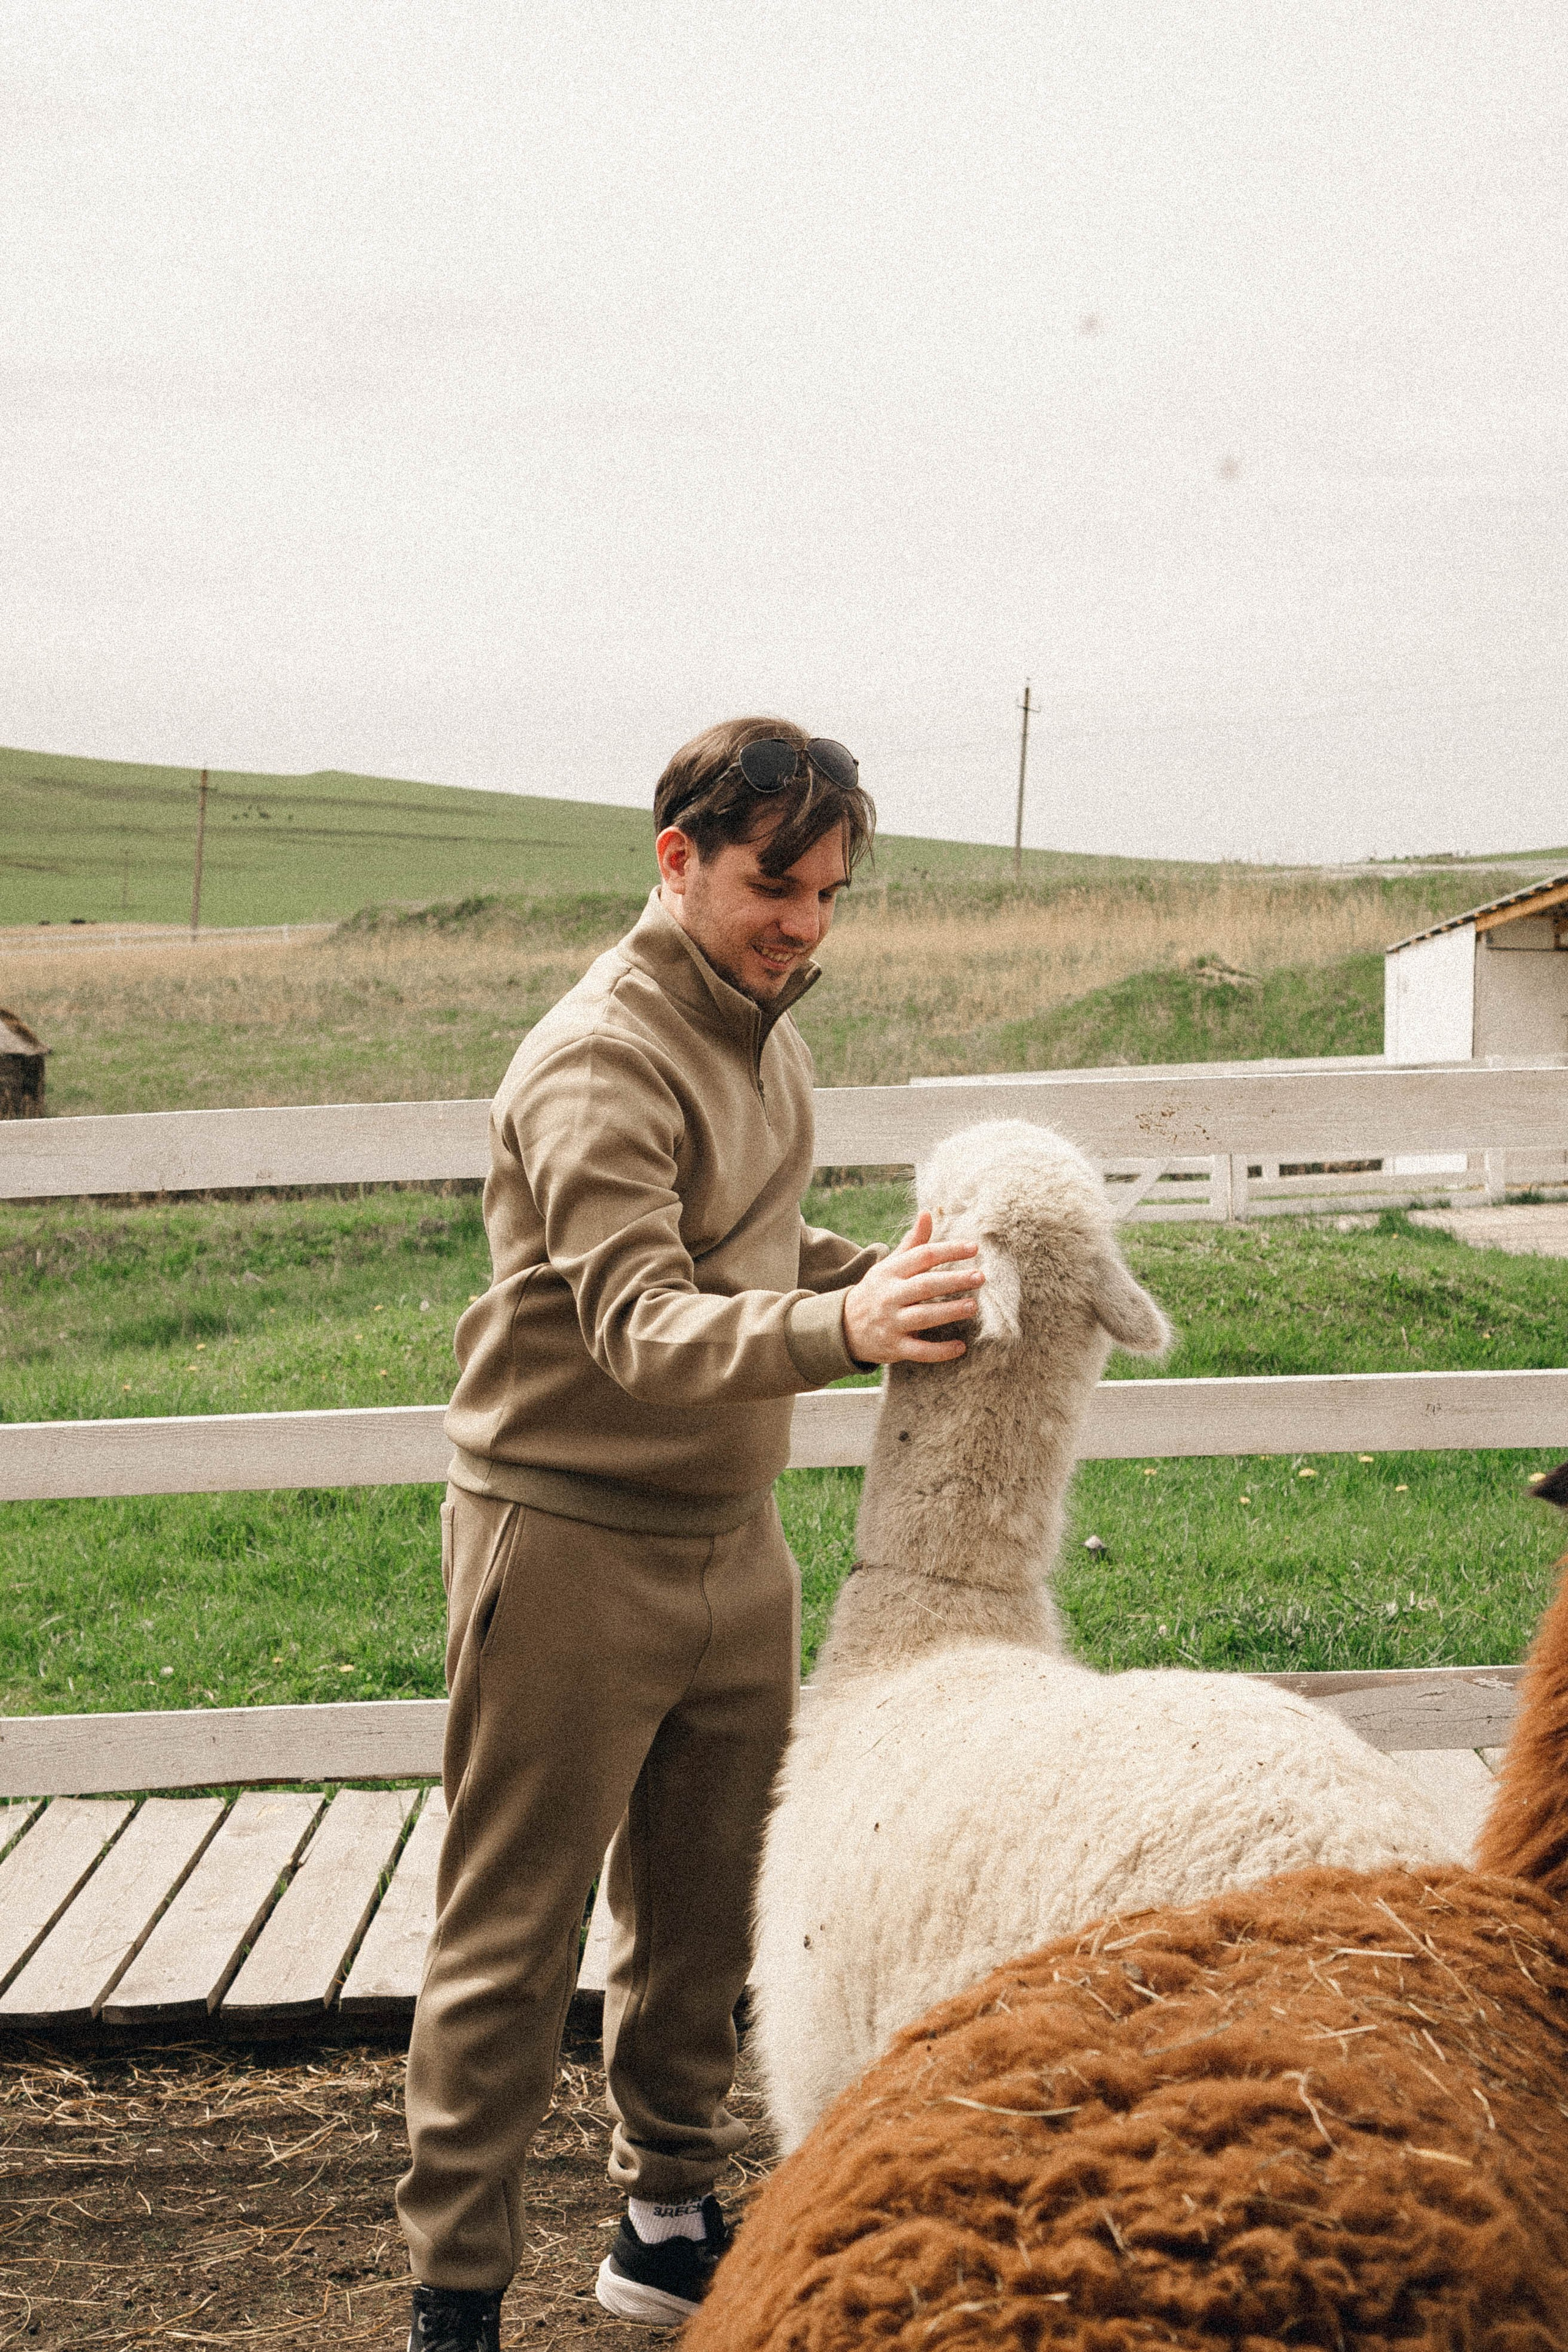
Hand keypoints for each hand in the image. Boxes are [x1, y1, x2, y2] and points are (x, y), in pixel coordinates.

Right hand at [841, 1211, 983, 1365]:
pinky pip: (920, 1350)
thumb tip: (927, 1213)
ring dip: (949, 1311)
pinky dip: (940, 1351)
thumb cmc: (877, 1291)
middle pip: (925, 1286)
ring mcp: (891, 1323)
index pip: (922, 1256)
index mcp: (890, 1272)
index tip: (974, 1248)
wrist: (844, 1327)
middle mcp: (890, 1296)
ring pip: (923, 1317)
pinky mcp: (894, 1347)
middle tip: (980, 1277)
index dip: (948, 1250)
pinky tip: (961, 1347)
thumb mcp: (889, 1265)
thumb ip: (912, 1243)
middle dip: (954, 1280)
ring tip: (973, 1306)